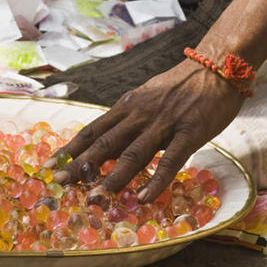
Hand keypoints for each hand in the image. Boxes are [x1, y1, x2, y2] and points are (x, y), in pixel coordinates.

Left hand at [48, 59, 246, 202]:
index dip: (71, 150)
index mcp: (127, 107)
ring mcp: (163, 124)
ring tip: (96, 199)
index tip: (50, 167)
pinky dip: (156, 179)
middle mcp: (139, 114)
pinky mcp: (189, 133)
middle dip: (81, 166)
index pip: (92, 131)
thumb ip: (128, 120)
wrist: (216, 67)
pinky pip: (171, 160)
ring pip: (132, 154)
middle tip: (60, 186)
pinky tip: (143, 197)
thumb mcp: (146, 99)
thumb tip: (105, 143)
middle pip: (104, 143)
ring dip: (112, 178)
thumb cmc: (181, 88)